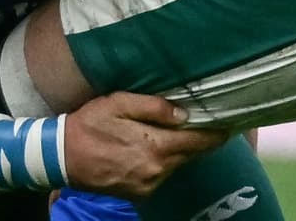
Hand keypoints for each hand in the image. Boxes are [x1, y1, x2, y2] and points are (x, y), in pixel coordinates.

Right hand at [61, 92, 227, 199]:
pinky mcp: (140, 192)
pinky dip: (166, 158)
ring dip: (182, 148)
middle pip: (192, 153)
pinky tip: (158, 146)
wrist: (62, 157)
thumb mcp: (118, 104)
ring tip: (184, 130)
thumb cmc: (89, 124)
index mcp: (154, 146)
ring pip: (177, 162)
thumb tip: (184, 114)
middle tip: (213, 121)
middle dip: (203, 138)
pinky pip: (163, 172)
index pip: (199, 141)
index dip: (219, 133)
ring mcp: (149, 184)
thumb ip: (153, 107)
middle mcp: (157, 170)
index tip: (234, 123)